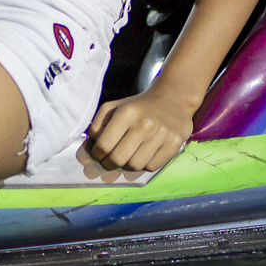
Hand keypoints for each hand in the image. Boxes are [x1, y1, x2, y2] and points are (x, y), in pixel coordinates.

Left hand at [82, 85, 196, 177]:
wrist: (173, 98)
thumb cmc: (139, 105)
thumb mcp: (114, 106)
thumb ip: (98, 124)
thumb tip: (91, 145)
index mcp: (127, 113)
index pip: (104, 144)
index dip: (96, 154)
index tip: (97, 155)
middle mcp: (144, 124)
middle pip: (118, 158)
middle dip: (108, 164)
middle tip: (107, 162)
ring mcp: (161, 135)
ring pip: (135, 166)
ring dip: (126, 166)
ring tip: (125, 159)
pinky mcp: (174, 144)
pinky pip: (151, 167)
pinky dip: (143, 166)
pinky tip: (142, 156)